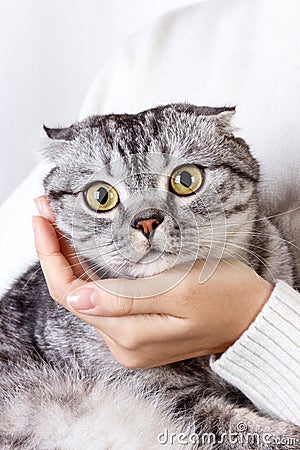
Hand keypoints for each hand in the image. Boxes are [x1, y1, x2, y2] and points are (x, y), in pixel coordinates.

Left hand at [33, 196, 273, 368]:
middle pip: (74, 294)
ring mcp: (130, 338)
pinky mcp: (138, 329)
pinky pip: (102, 300)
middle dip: (56, 252)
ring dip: (69, 261)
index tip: (42, 219)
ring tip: (59, 225)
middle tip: (47, 214)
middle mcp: (124, 343)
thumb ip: (128, 299)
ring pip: (86, 295)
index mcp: (130, 336)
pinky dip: (88, 273)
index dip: (51, 255)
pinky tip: (83, 250)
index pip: (71, 293)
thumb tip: (80, 299)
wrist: (252, 317)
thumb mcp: (181, 290)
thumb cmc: (227, 298)